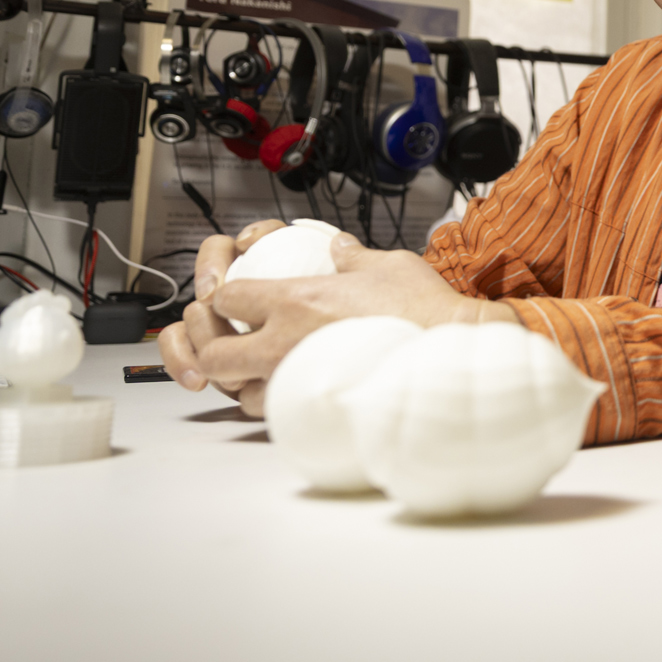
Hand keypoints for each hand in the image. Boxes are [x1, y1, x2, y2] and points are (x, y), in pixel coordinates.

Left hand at [158, 225, 513, 416]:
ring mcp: (297, 380)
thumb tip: (339, 248)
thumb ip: (352, 256)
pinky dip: (270, 402)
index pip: (227, 296)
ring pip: (236, 391)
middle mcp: (285, 342)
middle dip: (210, 345)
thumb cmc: (423, 310)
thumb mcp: (387, 264)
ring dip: (240, 379)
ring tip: (258, 368)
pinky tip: (288, 389)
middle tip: (228, 339)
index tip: (236, 298)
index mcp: (295, 300)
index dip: (224, 295)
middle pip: (213, 352)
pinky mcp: (315, 407)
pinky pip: (272, 413)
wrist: (450, 352)